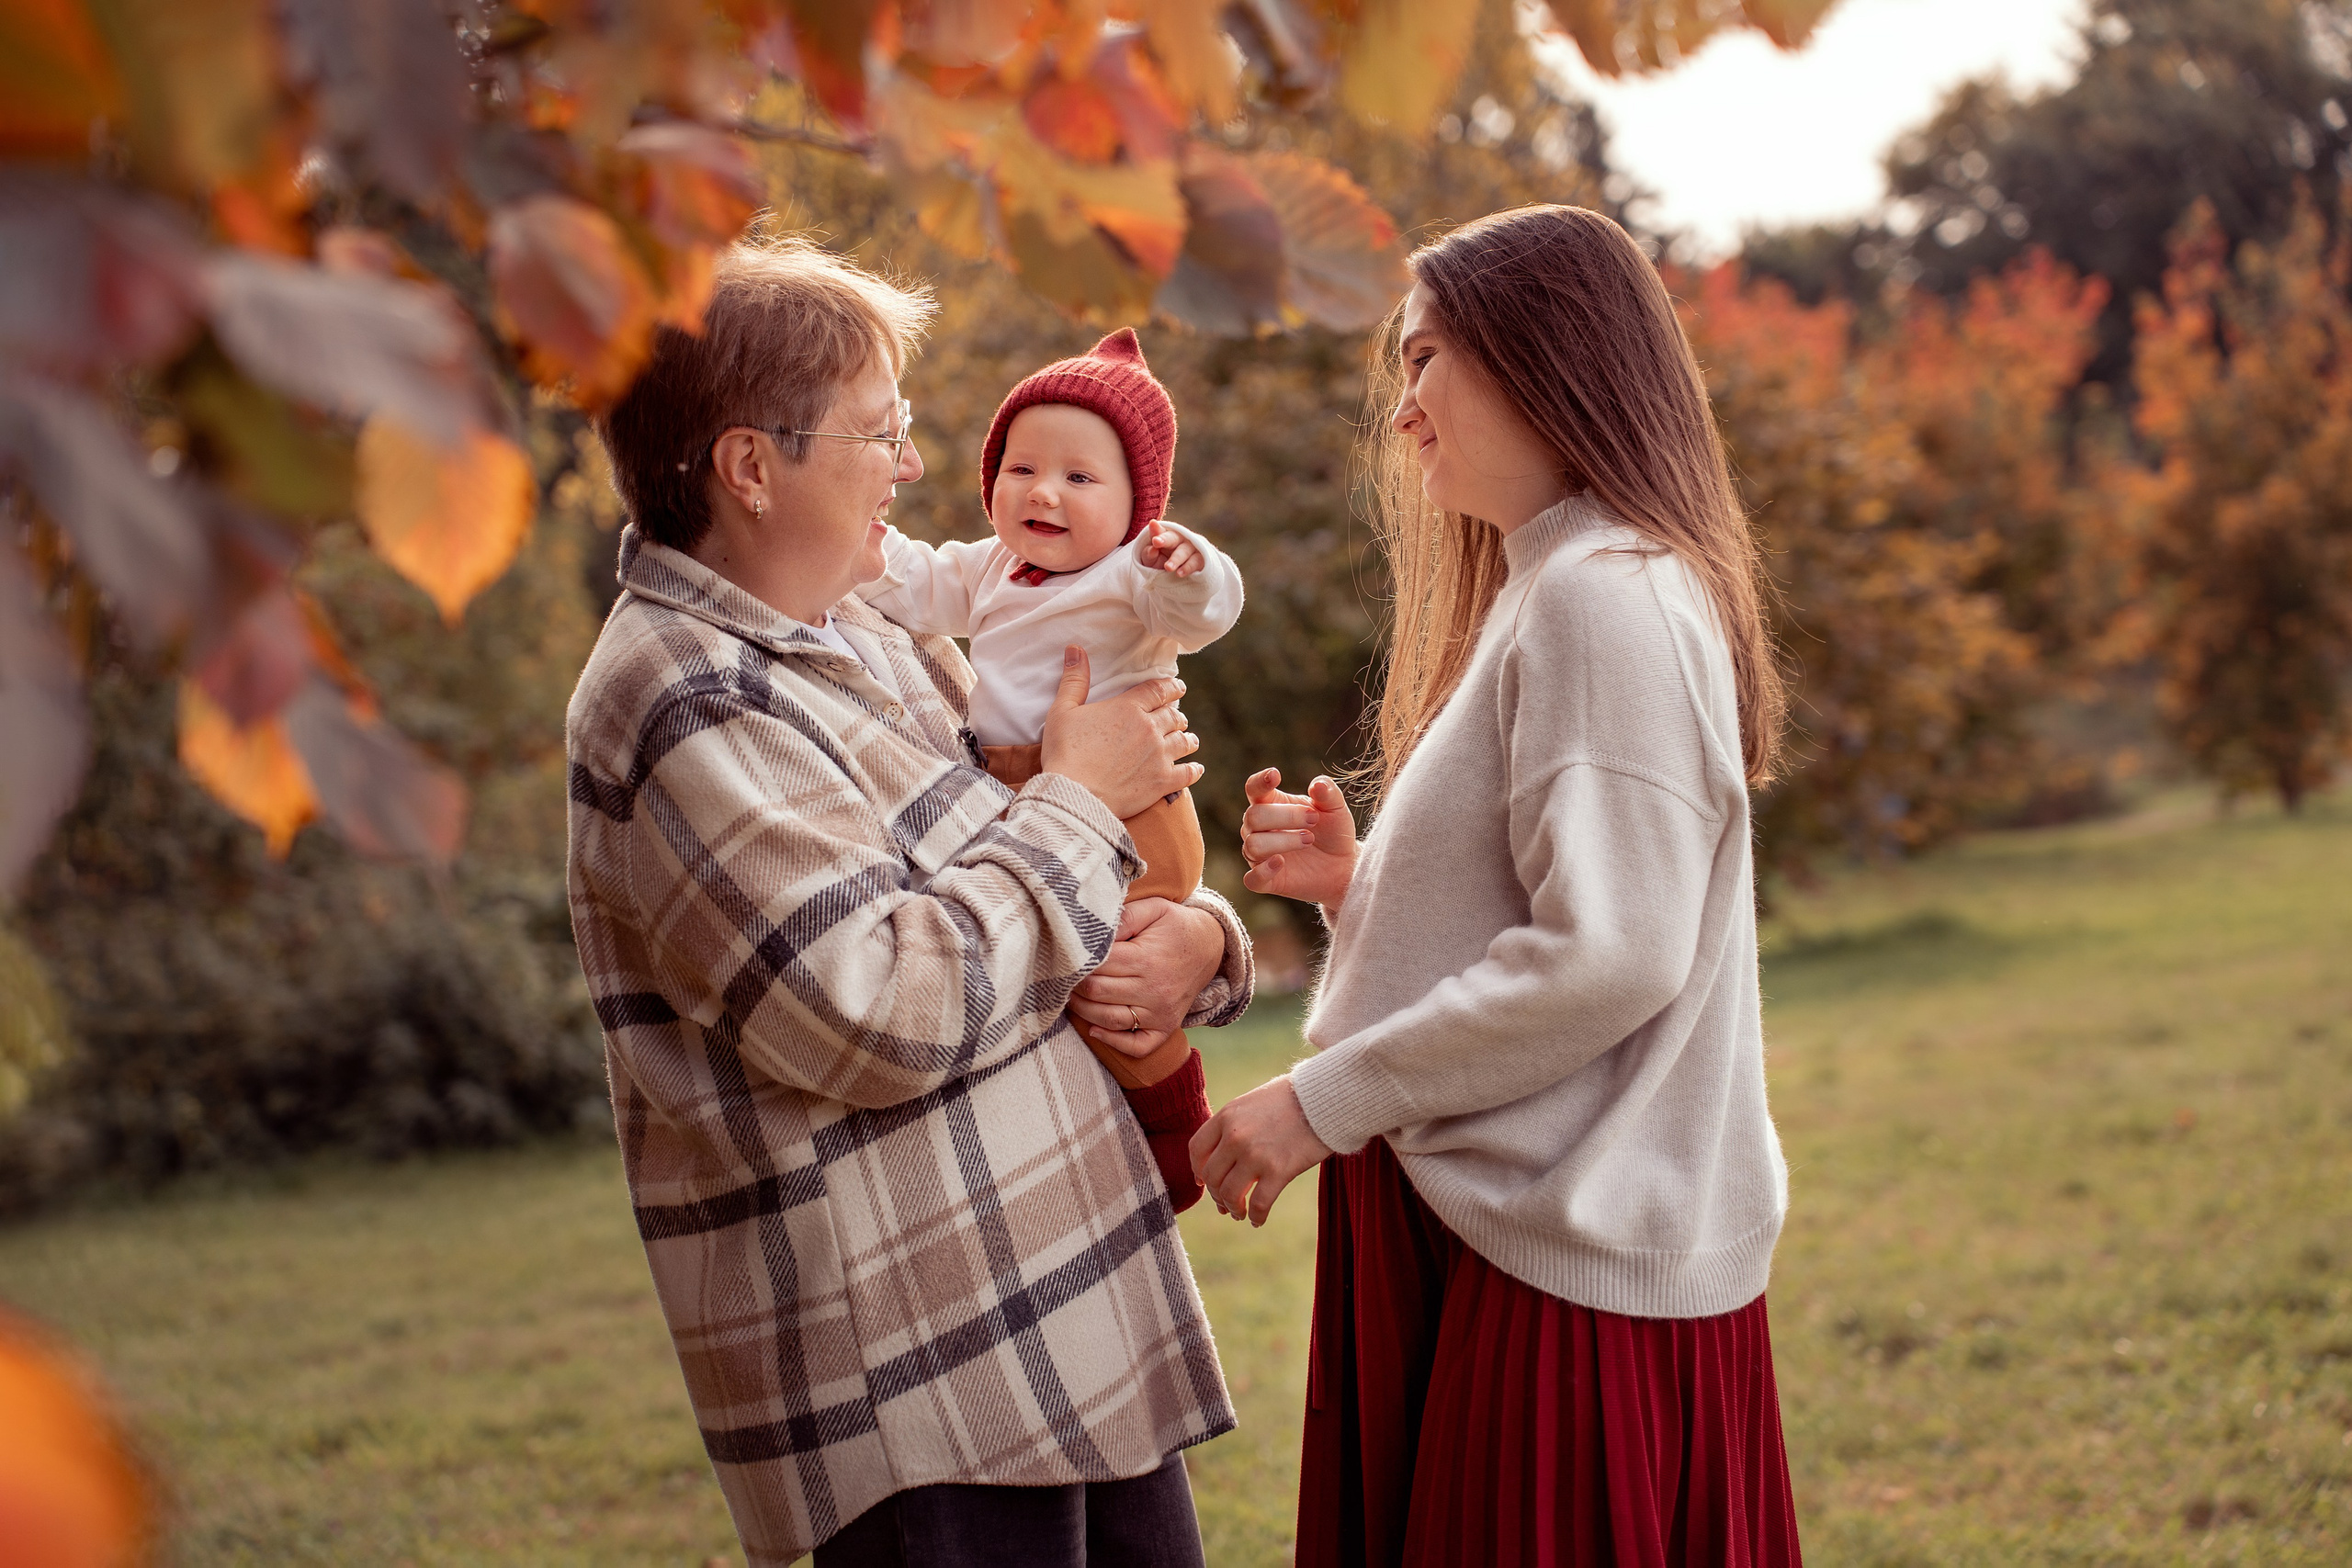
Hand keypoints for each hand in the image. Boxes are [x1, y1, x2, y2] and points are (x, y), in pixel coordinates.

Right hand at [1040, 646, 1201, 819]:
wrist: (1075, 795)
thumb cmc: (1064, 753)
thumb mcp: (1062, 711)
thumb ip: (1074, 680)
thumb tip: (1074, 648)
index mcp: (1129, 708)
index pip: (1158, 690)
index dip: (1171, 687)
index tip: (1178, 687)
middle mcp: (1150, 729)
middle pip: (1173, 716)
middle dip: (1177, 715)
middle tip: (1178, 717)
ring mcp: (1159, 756)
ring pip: (1184, 742)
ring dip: (1187, 739)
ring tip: (1189, 739)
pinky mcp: (1162, 782)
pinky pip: (1187, 773)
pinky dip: (1194, 769)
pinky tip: (1196, 769)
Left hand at [1069, 899, 1222, 1055]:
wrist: (1211, 947)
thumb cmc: (1175, 925)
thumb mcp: (1154, 908)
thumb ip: (1124, 918)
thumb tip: (1094, 933)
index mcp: (1146, 958)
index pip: (1098, 966)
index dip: (1077, 962)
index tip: (1066, 958)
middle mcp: (1154, 989)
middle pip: (1097, 992)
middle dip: (1073, 985)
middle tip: (1062, 977)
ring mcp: (1160, 1012)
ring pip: (1109, 1019)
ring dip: (1083, 1011)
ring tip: (1070, 997)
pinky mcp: (1166, 1027)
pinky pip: (1137, 1045)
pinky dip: (1113, 1042)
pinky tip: (1094, 1030)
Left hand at [1139, 522, 1203, 577]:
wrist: (1178, 578)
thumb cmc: (1161, 564)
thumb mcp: (1151, 560)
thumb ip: (1148, 554)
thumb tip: (1152, 550)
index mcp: (1165, 536)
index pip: (1160, 531)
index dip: (1156, 530)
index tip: (1152, 535)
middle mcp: (1179, 539)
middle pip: (1173, 537)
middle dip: (1165, 540)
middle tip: (1156, 542)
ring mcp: (1191, 548)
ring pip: (1185, 550)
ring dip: (1176, 558)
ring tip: (1168, 567)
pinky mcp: (1200, 559)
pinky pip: (1196, 561)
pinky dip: (1188, 567)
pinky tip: (1180, 573)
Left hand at [1190, 1075, 1332, 1225]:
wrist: (1324, 1099)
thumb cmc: (1292, 1098)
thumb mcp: (1252, 1102)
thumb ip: (1234, 1124)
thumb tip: (1223, 1152)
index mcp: (1227, 1116)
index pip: (1197, 1150)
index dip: (1197, 1170)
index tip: (1203, 1182)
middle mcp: (1235, 1136)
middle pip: (1211, 1177)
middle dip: (1216, 1195)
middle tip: (1224, 1204)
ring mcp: (1256, 1155)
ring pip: (1230, 1194)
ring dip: (1232, 1208)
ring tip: (1239, 1213)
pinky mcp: (1279, 1171)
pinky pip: (1258, 1204)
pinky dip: (1255, 1217)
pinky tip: (1257, 1221)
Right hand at [1240, 769, 1357, 908]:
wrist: (1344, 866)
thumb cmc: (1333, 832)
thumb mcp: (1336, 809)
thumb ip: (1328, 793)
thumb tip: (1317, 784)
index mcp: (1270, 805)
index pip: (1253, 789)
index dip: (1260, 782)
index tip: (1276, 775)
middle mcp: (1258, 829)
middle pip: (1254, 816)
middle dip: (1286, 817)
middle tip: (1314, 820)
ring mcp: (1259, 856)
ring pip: (1253, 844)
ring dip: (1284, 840)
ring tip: (1309, 840)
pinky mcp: (1265, 880)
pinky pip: (1252, 878)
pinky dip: (1264, 870)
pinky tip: (1280, 862)